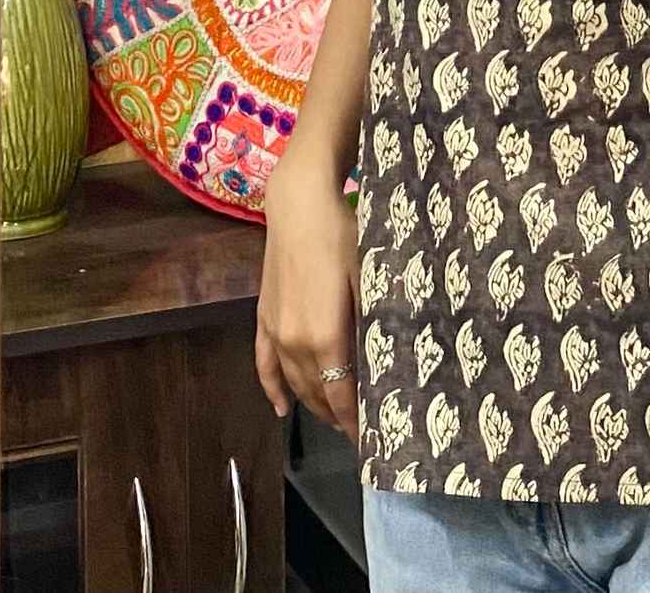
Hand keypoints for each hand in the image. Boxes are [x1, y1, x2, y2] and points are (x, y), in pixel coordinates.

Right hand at [255, 148, 361, 436]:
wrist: (300, 206)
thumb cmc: (343, 237)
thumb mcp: (370, 279)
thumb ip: (373, 325)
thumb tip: (386, 361)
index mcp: (325, 338)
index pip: (341, 396)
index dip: (355, 423)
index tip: (370, 443)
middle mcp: (296, 344)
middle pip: (318, 394)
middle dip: (338, 416)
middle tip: (359, 431)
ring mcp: (275, 331)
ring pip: (293, 383)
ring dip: (312, 404)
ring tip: (333, 420)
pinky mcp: (264, 317)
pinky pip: (265, 364)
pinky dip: (273, 388)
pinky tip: (281, 407)